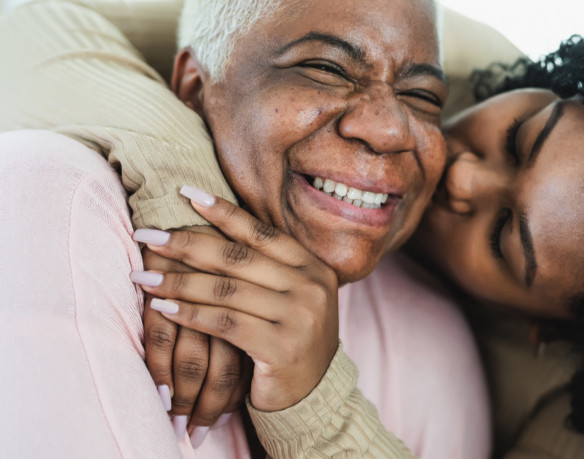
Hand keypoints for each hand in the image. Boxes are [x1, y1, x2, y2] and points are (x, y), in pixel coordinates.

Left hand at [132, 187, 338, 411]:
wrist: (313, 396)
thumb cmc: (289, 340)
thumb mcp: (288, 298)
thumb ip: (264, 268)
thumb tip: (209, 227)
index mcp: (313, 268)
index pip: (261, 233)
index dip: (223, 212)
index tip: (185, 194)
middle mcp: (311, 287)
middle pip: (238, 258)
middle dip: (187, 243)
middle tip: (147, 235)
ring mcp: (299, 318)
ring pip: (226, 290)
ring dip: (178, 281)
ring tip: (142, 276)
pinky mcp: (280, 348)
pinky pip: (224, 324)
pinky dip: (189, 314)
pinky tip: (162, 307)